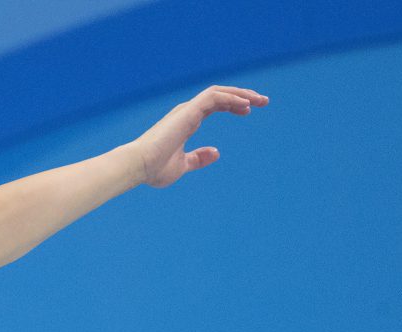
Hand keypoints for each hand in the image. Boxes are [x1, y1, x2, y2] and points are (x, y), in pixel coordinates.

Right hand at [129, 85, 267, 187]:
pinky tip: (247, 104)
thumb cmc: (154, 169)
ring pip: (219, 93)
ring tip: (261, 100)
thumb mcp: (183, 165)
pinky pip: (214, 98)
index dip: (232, 105)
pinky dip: (231, 98)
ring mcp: (187, 110)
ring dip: (241, 94)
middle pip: (220, 96)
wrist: (138, 166)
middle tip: (263, 101)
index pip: (214, 106)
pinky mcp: (188, 112)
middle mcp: (187, 112)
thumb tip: (216, 153)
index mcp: (186, 121)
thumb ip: (198, 158)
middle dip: (242, 96)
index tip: (248, 111)